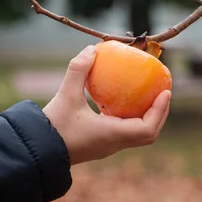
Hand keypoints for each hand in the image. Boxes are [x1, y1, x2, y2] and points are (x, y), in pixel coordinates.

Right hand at [43, 45, 171, 164]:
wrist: (35, 151)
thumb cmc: (52, 126)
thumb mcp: (65, 95)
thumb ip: (78, 70)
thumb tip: (91, 49)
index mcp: (111, 135)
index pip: (147, 129)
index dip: (160, 111)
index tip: (166, 93)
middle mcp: (113, 144)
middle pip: (148, 134)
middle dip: (159, 114)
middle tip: (162, 92)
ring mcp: (106, 147)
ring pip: (136, 134)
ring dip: (146, 116)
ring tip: (147, 95)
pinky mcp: (98, 145)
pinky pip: (122, 131)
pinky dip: (130, 117)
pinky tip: (121, 100)